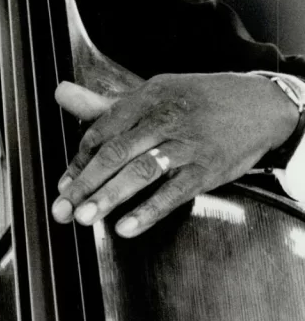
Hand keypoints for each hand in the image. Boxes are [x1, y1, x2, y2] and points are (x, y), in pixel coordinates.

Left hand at [51, 72, 299, 237]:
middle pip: (115, 152)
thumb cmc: (198, 102)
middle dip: (84, 183)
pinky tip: (125, 227)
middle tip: (61, 209)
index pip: (102, 131)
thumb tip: (59, 93)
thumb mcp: (153, 94)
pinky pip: (173, 193)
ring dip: (109, 197)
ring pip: (140, 172)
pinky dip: (148, 211)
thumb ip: (104, 104)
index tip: (62, 185)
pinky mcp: (207, 169)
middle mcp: (164, 118)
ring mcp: (187, 145)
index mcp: (146, 97)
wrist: (260, 105)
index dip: (79, 162)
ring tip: (84, 218)